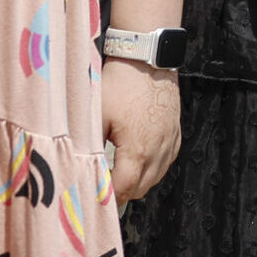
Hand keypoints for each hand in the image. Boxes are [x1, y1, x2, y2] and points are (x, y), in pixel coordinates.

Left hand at [99, 57, 179, 201]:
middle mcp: (158, 150)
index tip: (96, 193)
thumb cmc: (121, 84)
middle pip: (141, 189)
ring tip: (118, 171)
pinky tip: (138, 158)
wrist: (147, 60)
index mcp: (138, 150)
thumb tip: (81, 168)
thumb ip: (90, 147)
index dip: (108, 196)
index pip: (124, 189)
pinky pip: (165, 162)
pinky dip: (152, 167)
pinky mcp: (175, 134)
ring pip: (155, 178)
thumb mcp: (97, 116)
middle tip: (103, 184)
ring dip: (138, 181)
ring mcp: (169, 142)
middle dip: (122, 191)